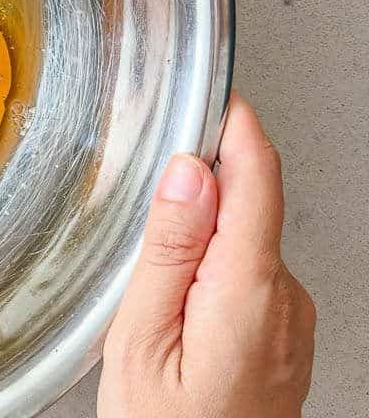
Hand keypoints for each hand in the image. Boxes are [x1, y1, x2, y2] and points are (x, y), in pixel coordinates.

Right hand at [98, 94, 315, 416]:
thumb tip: (189, 174)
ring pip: (248, 241)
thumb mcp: (141, 339)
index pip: (259, 180)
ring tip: (153, 288)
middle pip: (251, 206)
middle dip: (202, 191)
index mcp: (247, 292)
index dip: (238, 128)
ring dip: (204, 237)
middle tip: (145, 211)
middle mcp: (286, 300)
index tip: (215, 95)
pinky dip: (216, 268)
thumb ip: (169, 251)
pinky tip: (178, 307)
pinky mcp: (287, 333)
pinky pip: (252, 274)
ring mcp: (293, 319)